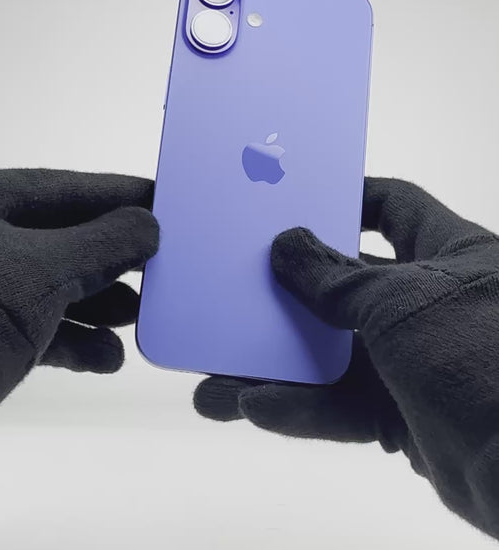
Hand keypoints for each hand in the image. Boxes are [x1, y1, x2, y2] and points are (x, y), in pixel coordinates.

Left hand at [0, 161, 158, 457]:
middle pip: (65, 240)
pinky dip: (75, 341)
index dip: (119, 197)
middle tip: (163, 265)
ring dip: (101, 306)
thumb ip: (99, 245)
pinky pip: (39, 326)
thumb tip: (147, 226)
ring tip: (138, 315)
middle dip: (114, 261)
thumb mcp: (34, 277)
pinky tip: (106, 356)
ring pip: (56, 285)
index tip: (164, 202)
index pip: (60, 190)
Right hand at [195, 178, 498, 538]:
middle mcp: (424, 302)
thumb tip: (286, 246)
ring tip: (216, 379)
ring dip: (273, 368)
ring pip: (326, 357)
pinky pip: (336, 406)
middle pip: (338, 288)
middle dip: (284, 298)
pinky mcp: (396, 413)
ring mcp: (407, 359)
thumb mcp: (402, 302)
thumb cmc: (485, 356)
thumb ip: (335, 280)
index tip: (298, 201)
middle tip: (234, 300)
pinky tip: (252, 406)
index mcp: (445, 255)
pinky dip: (297, 409)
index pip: (394, 207)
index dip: (348, 197)